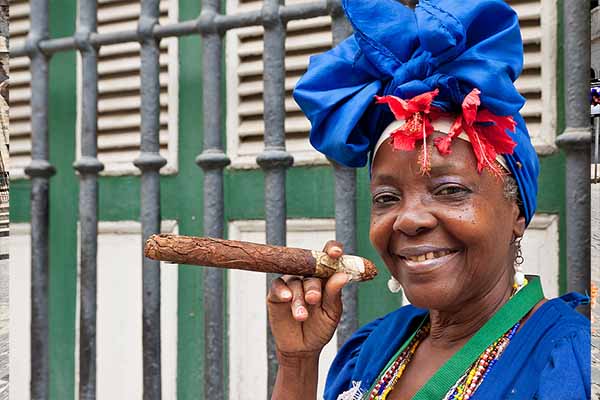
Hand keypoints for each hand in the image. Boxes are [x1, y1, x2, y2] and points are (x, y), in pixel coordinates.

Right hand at [267, 240, 350, 359]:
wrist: (302, 348)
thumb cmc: (320, 328)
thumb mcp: (331, 313)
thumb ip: (334, 294)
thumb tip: (342, 276)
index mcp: (325, 277)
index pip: (328, 256)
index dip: (332, 250)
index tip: (336, 253)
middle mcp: (308, 277)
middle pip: (310, 270)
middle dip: (313, 286)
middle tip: (314, 299)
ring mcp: (292, 284)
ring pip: (295, 281)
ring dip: (298, 299)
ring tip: (302, 317)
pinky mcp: (276, 293)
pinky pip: (278, 285)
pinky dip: (282, 291)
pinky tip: (286, 298)